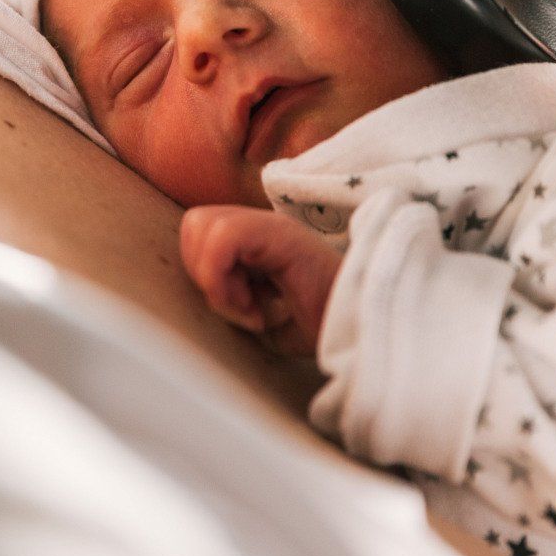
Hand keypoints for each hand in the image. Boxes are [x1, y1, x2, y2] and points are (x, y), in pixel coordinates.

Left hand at [180, 205, 343, 355]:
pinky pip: (224, 237)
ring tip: (252, 308)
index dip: (201, 273)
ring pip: (202, 225)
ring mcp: (271, 226)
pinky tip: (257, 310)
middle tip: (242, 306)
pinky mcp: (282, 234)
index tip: (239, 308)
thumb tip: (206, 297)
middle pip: (193, 223)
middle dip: (201, 272)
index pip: (196, 233)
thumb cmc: (320, 327)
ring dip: (214, 278)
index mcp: (255, 240)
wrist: (362, 331)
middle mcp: (260, 226)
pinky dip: (224, 278)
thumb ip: (231, 302)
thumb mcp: (263, 318)